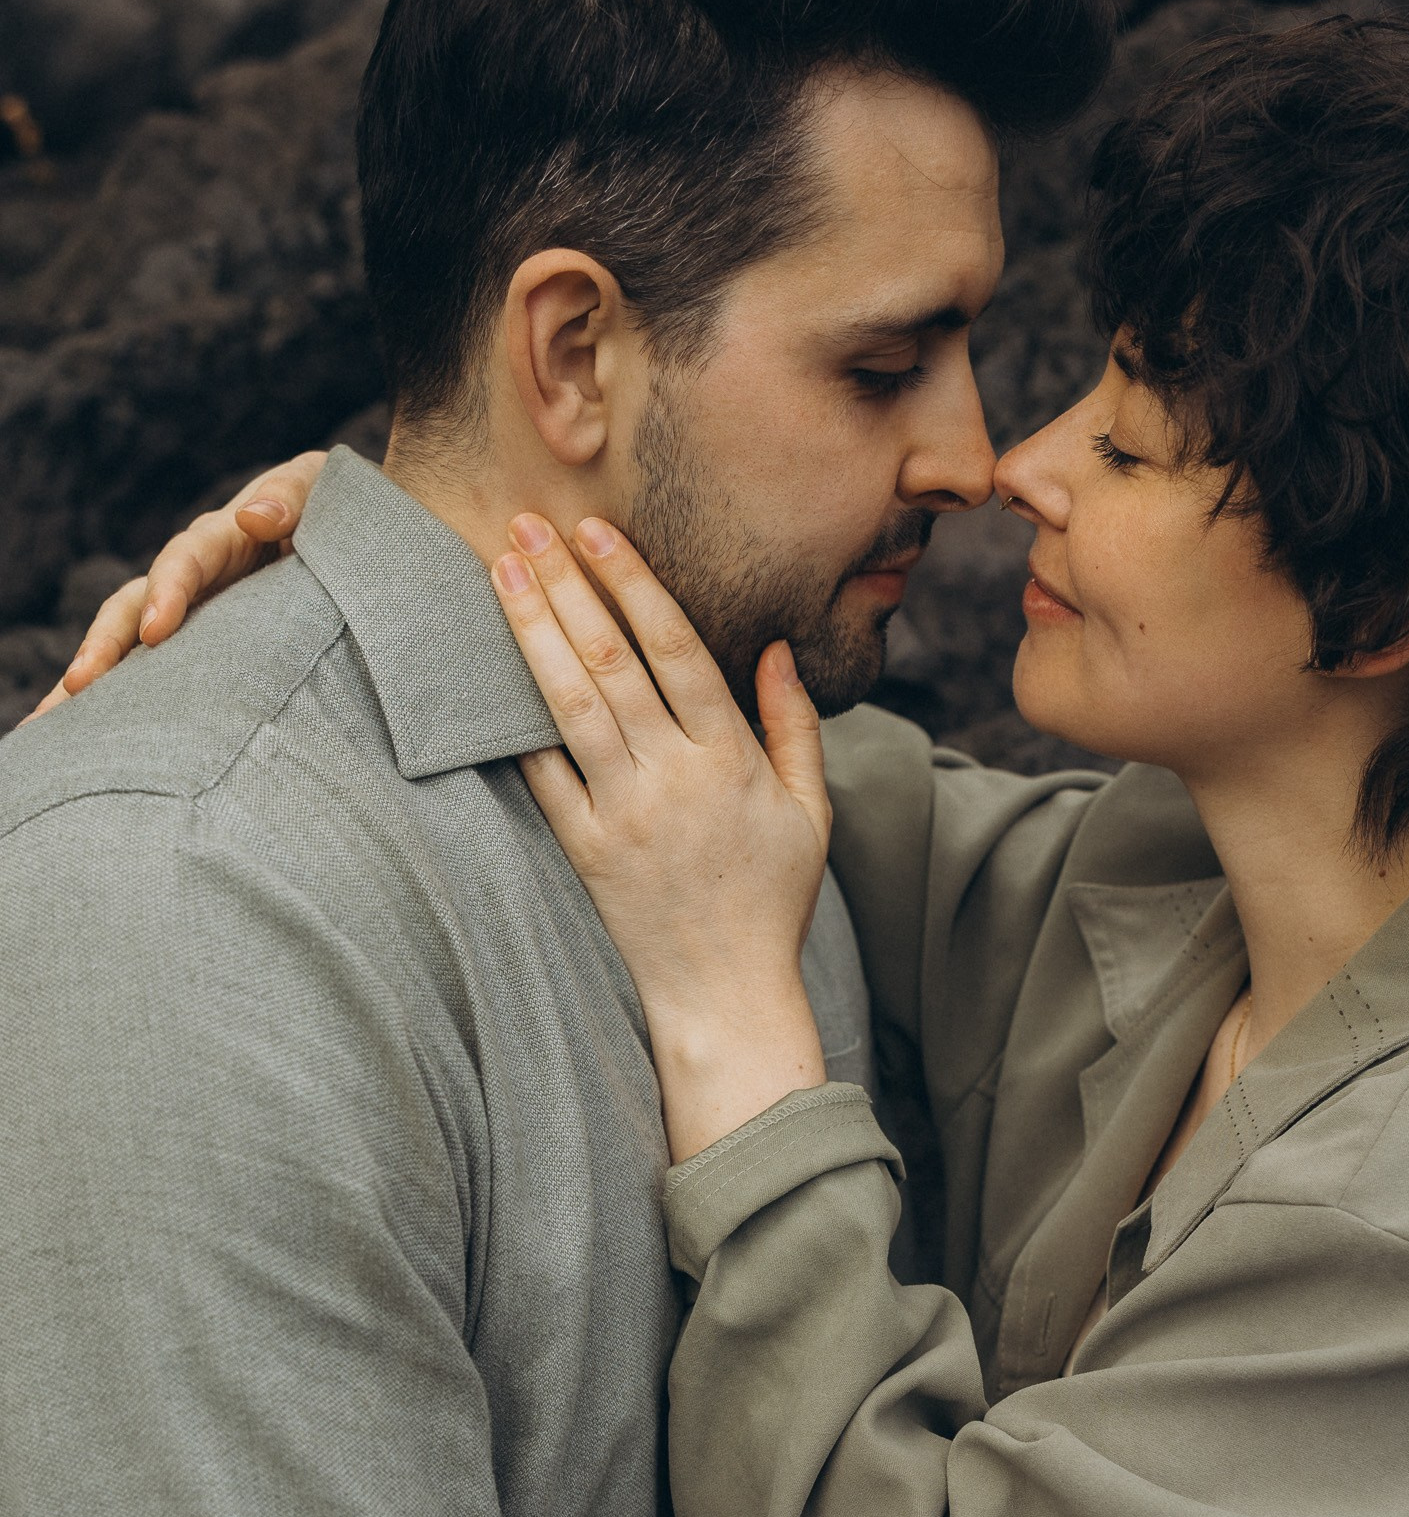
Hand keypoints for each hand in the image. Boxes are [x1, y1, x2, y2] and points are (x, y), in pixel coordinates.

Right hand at [28, 452, 324, 715]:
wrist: (352, 544)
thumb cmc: (335, 513)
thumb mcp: (319, 488)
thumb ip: (293, 495)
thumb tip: (257, 518)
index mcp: (222, 541)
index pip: (185, 561)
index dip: (168, 591)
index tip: (158, 630)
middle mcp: (192, 582)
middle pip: (132, 609)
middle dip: (103, 648)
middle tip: (77, 688)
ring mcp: (191, 620)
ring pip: (128, 650)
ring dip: (89, 683)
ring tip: (50, 726)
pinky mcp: (201, 656)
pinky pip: (155, 680)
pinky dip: (119, 708)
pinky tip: (84, 744)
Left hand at [494, 513, 831, 1158]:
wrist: (726, 993)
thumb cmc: (774, 898)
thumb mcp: (810, 810)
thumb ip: (793, 726)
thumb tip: (775, 649)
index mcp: (731, 760)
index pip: (676, 649)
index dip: (632, 583)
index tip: (597, 531)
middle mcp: (673, 778)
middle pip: (611, 660)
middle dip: (567, 585)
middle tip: (528, 524)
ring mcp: (622, 813)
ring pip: (569, 703)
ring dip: (533, 631)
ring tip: (502, 570)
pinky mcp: (583, 848)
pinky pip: (543, 773)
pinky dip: (517, 718)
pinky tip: (490, 664)